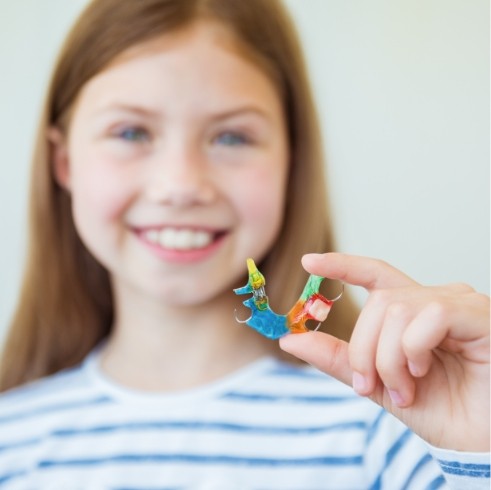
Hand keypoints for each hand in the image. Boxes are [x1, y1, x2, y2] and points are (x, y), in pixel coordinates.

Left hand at [279, 253, 489, 451]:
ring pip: (396, 309)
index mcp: (414, 313)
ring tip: (404, 390)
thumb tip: (290, 339)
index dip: (343, 265)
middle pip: (378, 302)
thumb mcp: (377, 384)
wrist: (481, 445)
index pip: (376, 275)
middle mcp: (437, 300)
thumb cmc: (440, 412)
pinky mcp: (479, 314)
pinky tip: (424, 372)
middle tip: (370, 385)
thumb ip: (339, 358)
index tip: (309, 262)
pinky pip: (429, 315)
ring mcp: (460, 303)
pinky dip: (413, 349)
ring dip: (388, 358)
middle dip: (363, 348)